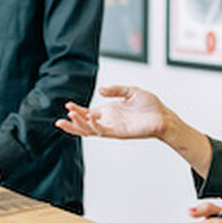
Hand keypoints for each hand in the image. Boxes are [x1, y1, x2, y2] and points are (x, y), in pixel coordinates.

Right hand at [55, 85, 169, 139]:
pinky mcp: (120, 132)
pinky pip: (103, 131)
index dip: (76, 110)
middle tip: (59, 120)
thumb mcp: (130, 91)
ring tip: (68, 119)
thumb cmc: (149, 105)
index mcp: (108, 111)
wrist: (162, 115)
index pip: (87, 113)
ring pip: (90, 130)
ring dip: (78, 125)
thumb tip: (100, 90)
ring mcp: (113, 128)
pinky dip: (94, 127)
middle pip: (84, 125)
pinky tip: (88, 120)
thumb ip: (115, 89)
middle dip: (71, 124)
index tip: (67, 105)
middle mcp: (108, 121)